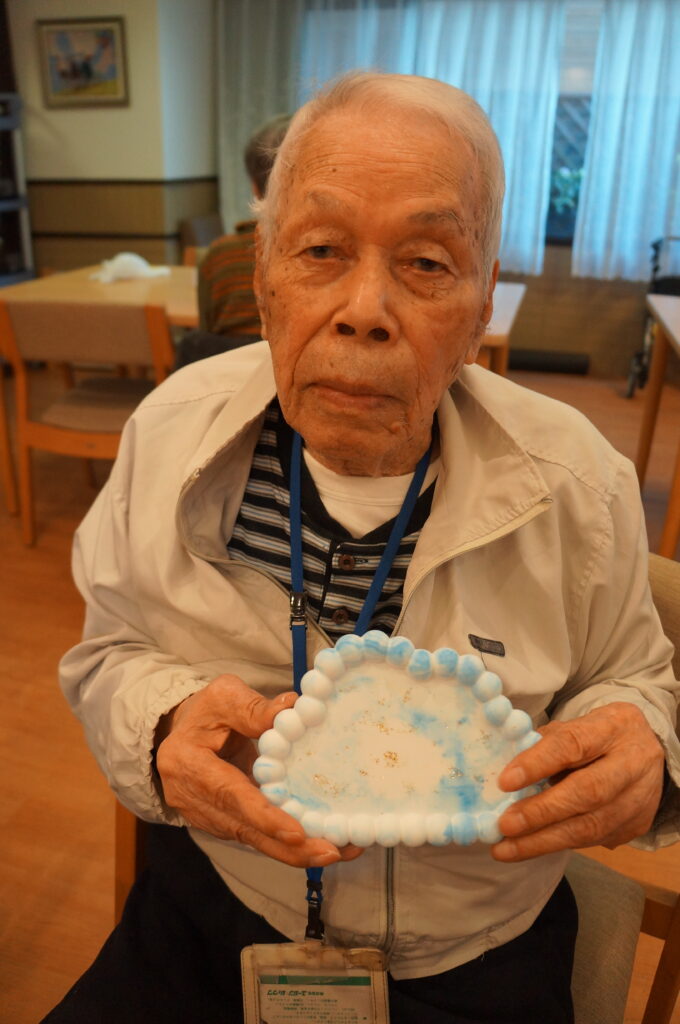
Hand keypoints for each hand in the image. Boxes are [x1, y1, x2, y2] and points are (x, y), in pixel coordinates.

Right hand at [156, 674, 362, 868]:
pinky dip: (285, 843)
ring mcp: (202, 815)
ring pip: (251, 839)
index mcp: (187, 762)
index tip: (297, 833)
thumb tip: (292, 707)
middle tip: (331, 851)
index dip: (264, 816)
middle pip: (243, 829)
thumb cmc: (205, 711)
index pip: (229, 794)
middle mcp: (190, 797)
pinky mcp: (218, 822)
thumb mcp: (224, 696)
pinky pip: (253, 836)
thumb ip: (254, 707)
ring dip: (294, 850)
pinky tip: (321, 843)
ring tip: (339, 850)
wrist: (182, 731)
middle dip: (288, 847)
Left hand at [492, 702, 664, 861]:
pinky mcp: (636, 826)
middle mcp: (632, 762)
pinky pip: (594, 840)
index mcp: (612, 727)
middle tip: (504, 825)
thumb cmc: (598, 736)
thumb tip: (505, 773)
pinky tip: (530, 846)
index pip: (573, 744)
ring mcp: (639, 798)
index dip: (538, 763)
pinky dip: (558, 844)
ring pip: (591, 827)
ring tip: (505, 848)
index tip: (505, 782)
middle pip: (587, 792)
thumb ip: (545, 744)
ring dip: (543, 841)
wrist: (648, 752)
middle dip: (541, 812)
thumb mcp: (575, 725)